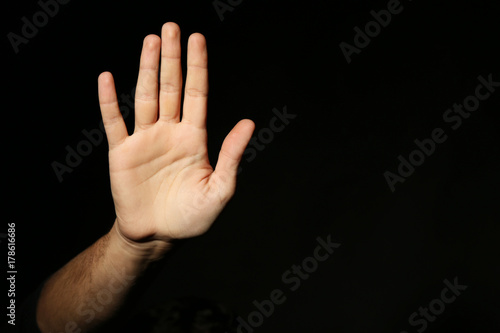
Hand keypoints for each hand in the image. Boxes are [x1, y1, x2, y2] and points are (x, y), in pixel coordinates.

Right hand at [98, 22, 253, 243]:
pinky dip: (109, 101)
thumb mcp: (220, 189)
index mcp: (194, 138)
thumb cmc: (192, 217)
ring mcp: (145, 140)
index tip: (198, 39)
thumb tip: (249, 122)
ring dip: (147, 69)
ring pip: (146, 97)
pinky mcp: (122, 154)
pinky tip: (107, 78)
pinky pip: (115, 123)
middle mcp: (170, 133)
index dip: (197, 67)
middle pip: (171, 88)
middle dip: (172, 58)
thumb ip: (231, 156)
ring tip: (150, 41)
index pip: (197, 94)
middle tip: (171, 27)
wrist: (159, 237)